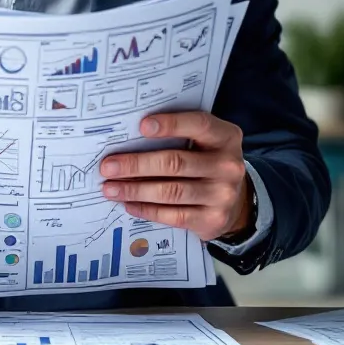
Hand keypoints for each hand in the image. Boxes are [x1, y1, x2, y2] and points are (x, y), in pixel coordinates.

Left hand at [99, 111, 251, 241]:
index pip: (199, 125)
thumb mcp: (205, 142)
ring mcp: (222, 195)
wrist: (235, 202)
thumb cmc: (207, 162)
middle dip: (136, 164)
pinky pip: (172, 215)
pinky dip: (146, 209)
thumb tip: (129, 137)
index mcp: (226, 137)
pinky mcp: (211, 220)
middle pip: (175, 162)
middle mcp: (228, 166)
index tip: (141, 126)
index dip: (171, 124)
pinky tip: (128, 204)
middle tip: (108, 166)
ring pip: (170, 191)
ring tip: (110, 188)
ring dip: (134, 190)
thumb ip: (180, 134)